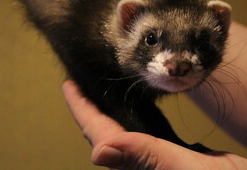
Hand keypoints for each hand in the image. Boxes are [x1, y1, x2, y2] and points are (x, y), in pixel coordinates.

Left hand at [62, 80, 246, 169]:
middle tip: (79, 85)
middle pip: (107, 135)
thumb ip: (148, 159)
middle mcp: (147, 166)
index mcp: (143, 168)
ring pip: (126, 137)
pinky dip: (137, 122)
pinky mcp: (178, 159)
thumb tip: (98, 151)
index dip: (82, 110)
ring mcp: (162, 164)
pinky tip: (139, 112)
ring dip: (110, 115)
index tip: (68, 84)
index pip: (101, 135)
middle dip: (90, 110)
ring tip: (101, 95)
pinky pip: (147, 139)